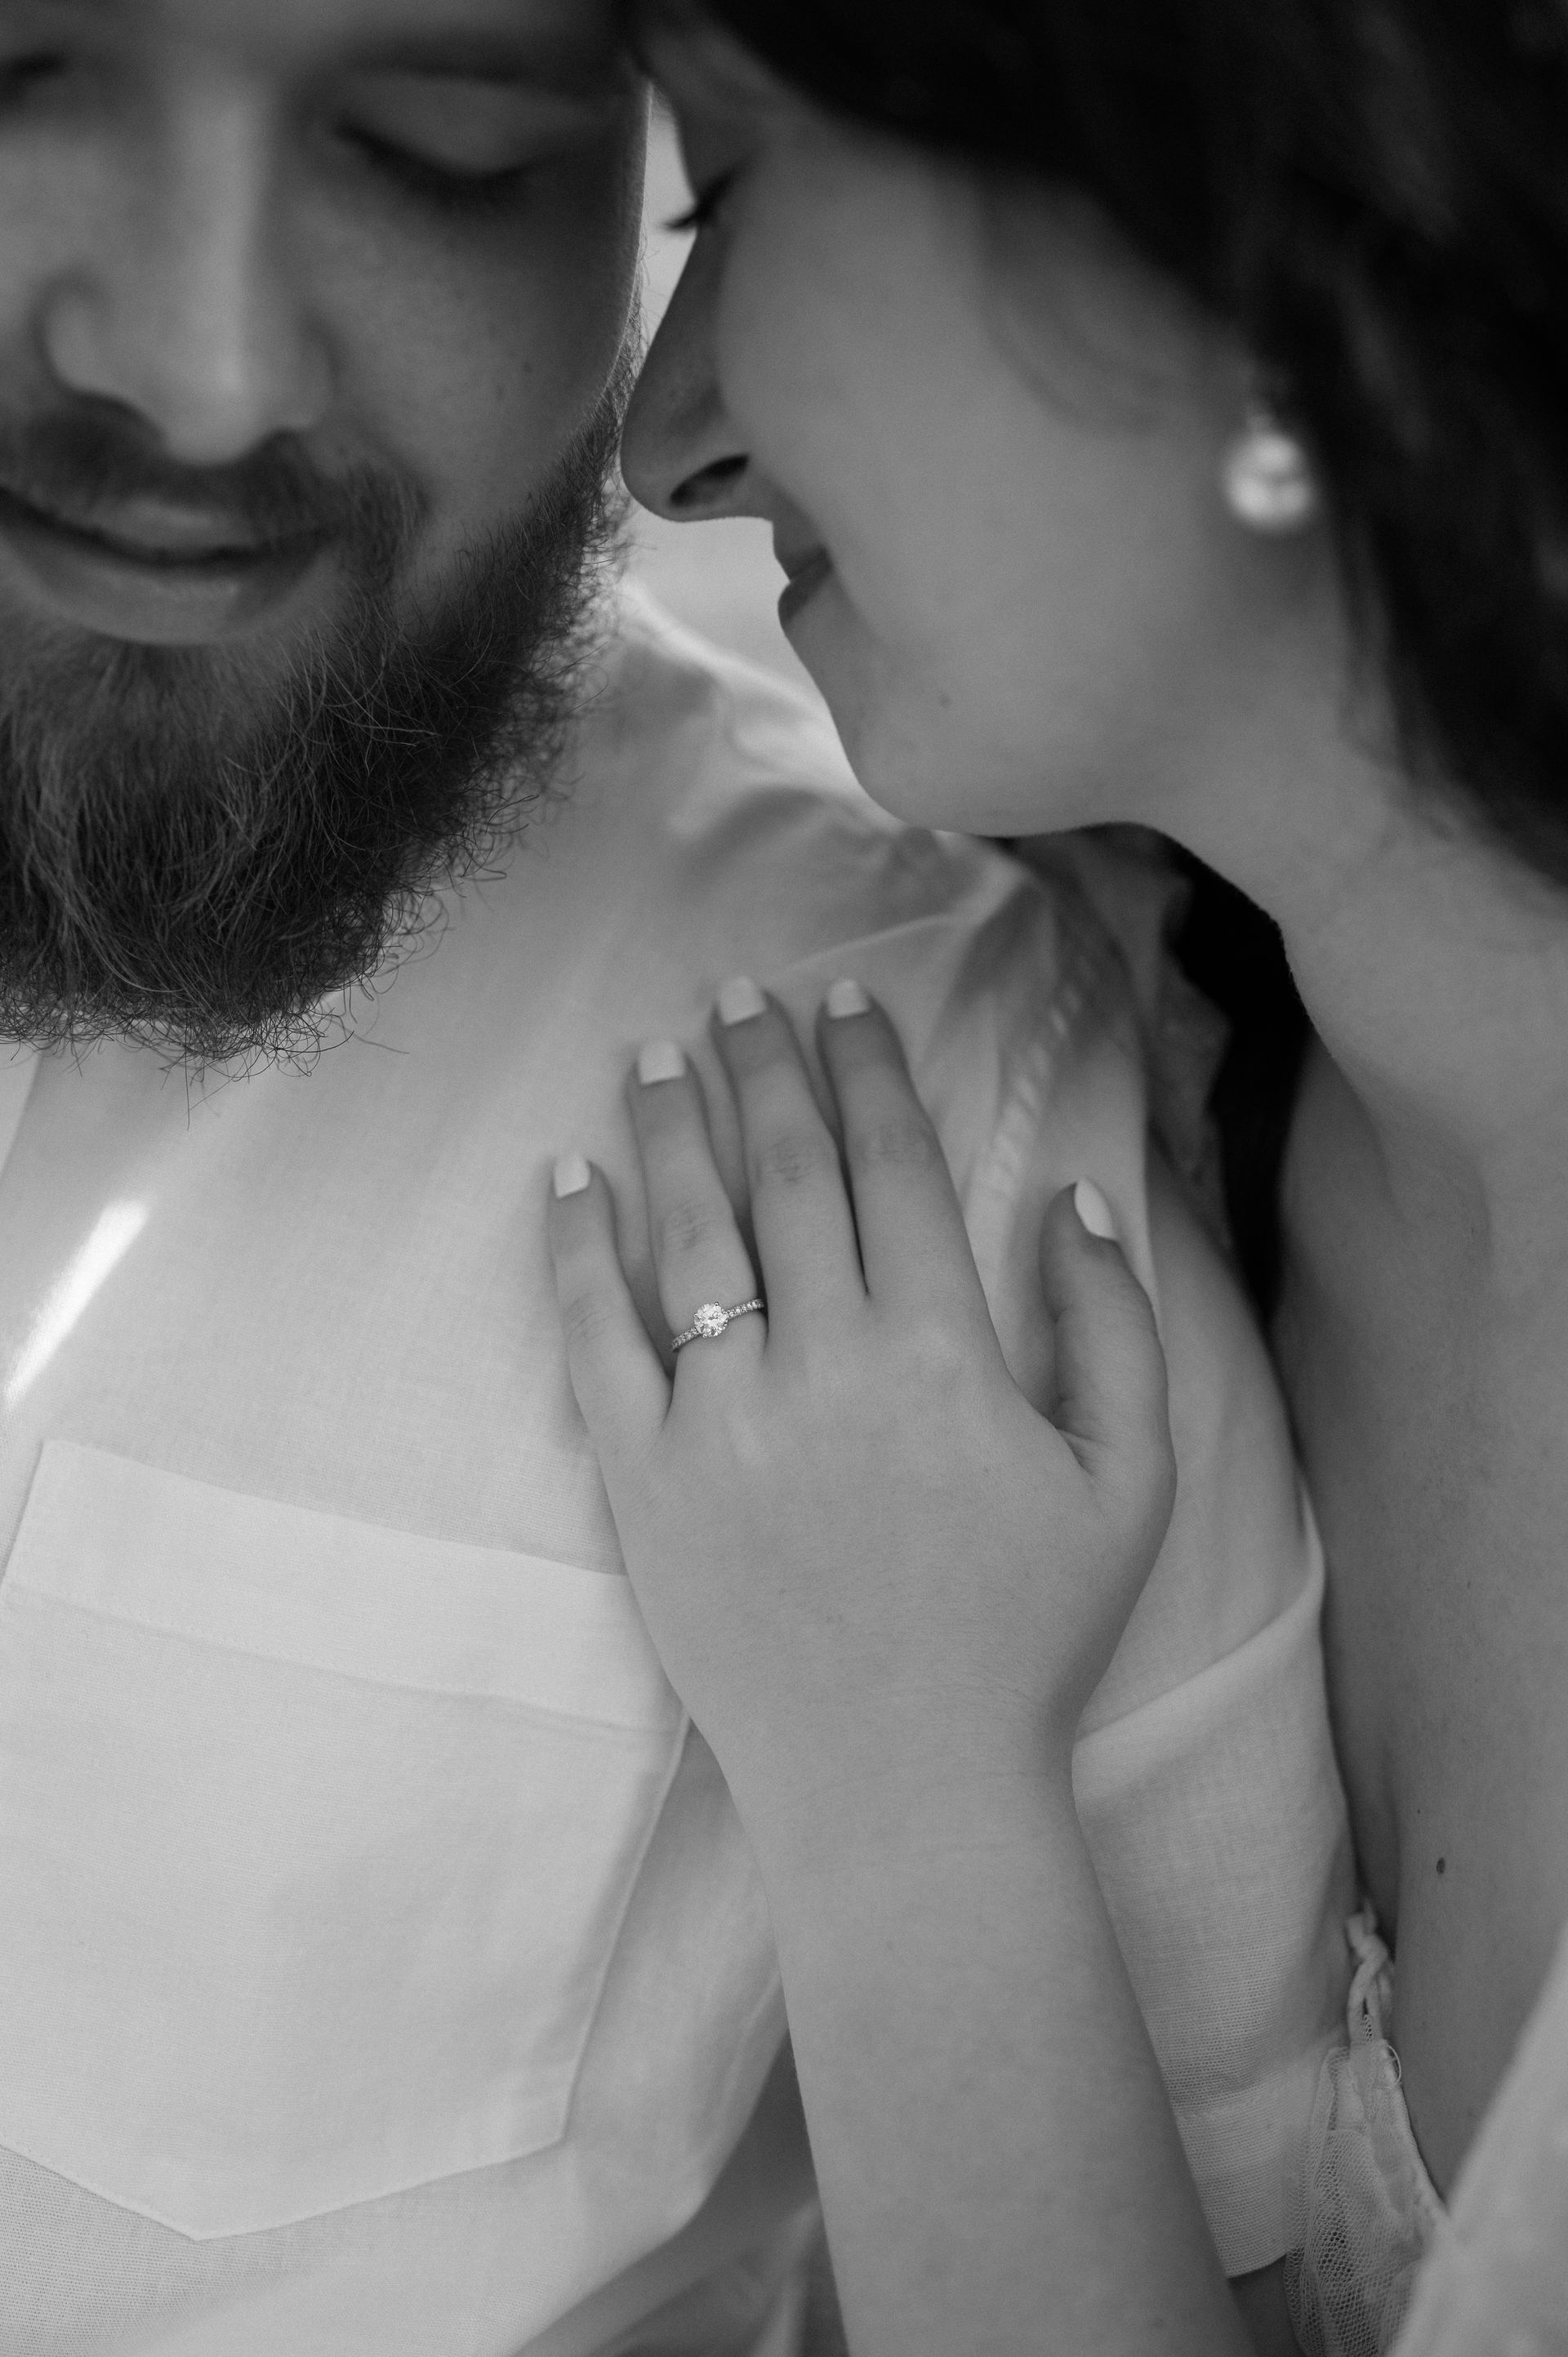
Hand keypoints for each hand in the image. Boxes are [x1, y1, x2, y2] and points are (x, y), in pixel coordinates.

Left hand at [546, 980, 1175, 1854]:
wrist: (904, 1787)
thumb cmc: (1027, 1637)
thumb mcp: (1129, 1481)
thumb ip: (1114, 1325)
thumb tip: (1073, 1192)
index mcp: (943, 1351)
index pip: (895, 1165)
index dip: (867, 1070)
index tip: (843, 1003)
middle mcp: (825, 1363)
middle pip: (785, 1174)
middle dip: (764, 1069)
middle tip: (738, 997)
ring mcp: (721, 1422)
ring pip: (687, 1234)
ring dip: (670, 1129)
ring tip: (656, 1055)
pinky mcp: (645, 1485)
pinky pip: (595, 1343)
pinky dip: (576, 1253)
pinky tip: (567, 1180)